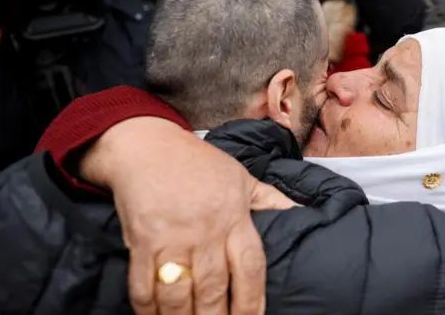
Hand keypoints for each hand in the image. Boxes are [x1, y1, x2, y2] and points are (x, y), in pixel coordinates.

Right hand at [81, 117, 296, 314]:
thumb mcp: (241, 177)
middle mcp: (205, 229)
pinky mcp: (142, 239)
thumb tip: (303, 215)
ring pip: (179, 292)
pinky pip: (143, 284)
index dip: (253, 301)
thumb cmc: (198, 163)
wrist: (146, 145)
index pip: (250, 267)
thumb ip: (270, 201)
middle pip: (215, 287)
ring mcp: (172, 236)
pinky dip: (148, 308)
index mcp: (234, 216)